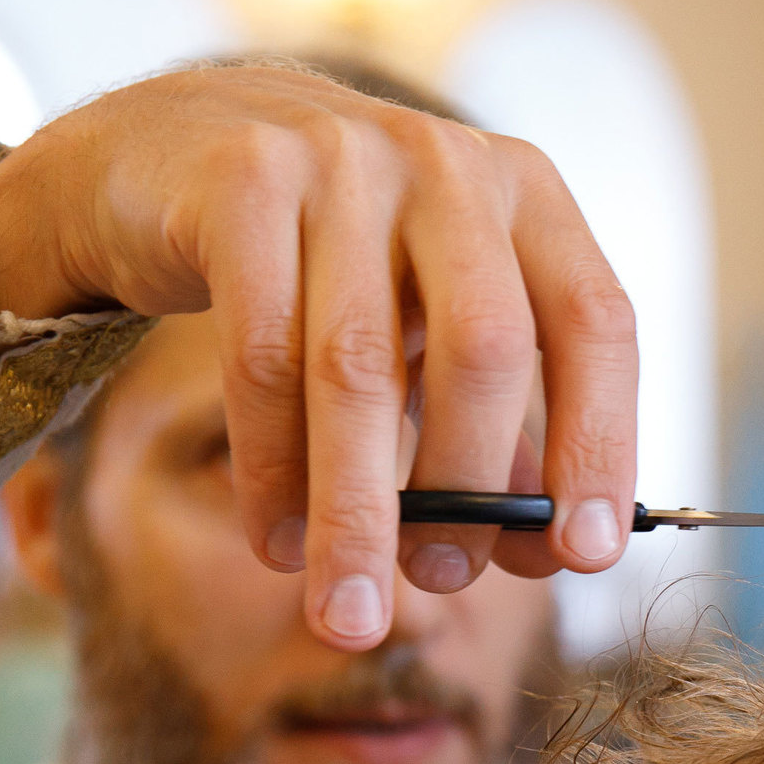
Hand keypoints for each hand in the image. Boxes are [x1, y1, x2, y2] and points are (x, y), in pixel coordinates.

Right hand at [0, 65, 635, 649]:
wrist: (162, 153)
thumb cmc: (325, 264)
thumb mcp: (430, 325)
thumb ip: (500, 428)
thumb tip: (549, 553)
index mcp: (525, 193)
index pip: (595, 321)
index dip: (601, 442)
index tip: (588, 555)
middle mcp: (446, 165)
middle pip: (486, 347)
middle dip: (471, 489)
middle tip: (445, 582)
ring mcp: (341, 159)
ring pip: (361, 367)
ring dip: (357, 511)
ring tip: (349, 610)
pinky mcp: (238, 181)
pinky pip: (261, 355)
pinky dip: (272, 467)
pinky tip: (278, 540)